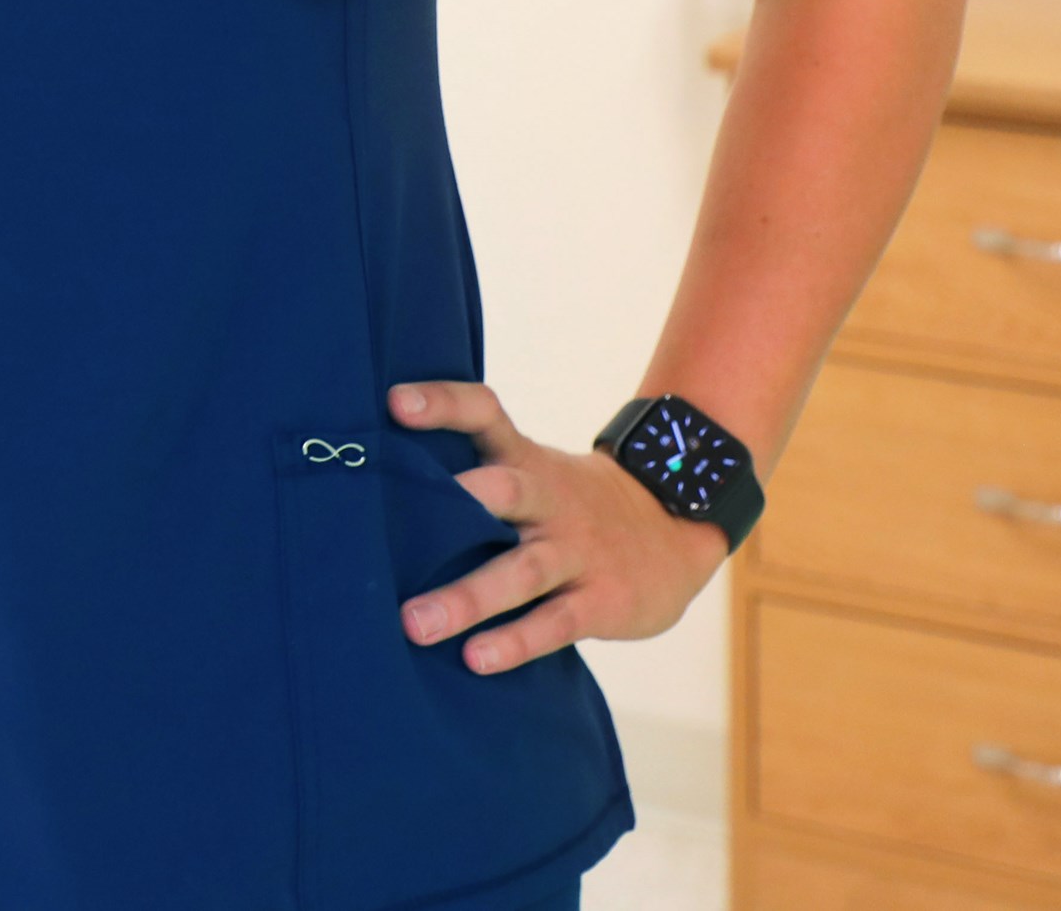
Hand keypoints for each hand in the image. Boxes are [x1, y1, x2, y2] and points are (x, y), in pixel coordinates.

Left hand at [386, 380, 731, 673]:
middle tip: (386, 534)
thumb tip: (381, 496)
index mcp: (527, 462)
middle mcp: (549, 500)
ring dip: (468, 598)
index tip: (396, 403)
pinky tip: (478, 658)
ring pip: (521, 570)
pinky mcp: (603, 600)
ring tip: (417, 624)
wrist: (679, 532)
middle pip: (504, 490)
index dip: (444, 404)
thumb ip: (479, 479)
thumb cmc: (573, 508)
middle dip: (451, 505)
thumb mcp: (537, 476)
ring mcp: (578, 551)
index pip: (486, 414)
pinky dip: (516, 640)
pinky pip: (556, 622)